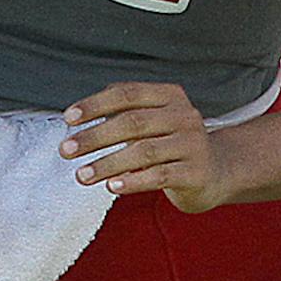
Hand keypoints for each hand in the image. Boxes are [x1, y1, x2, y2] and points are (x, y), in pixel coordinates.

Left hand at [61, 82, 237, 212]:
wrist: (215, 172)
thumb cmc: (171, 144)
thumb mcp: (153, 121)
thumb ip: (123, 112)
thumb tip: (77, 116)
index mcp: (171, 96)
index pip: (128, 94)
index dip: (96, 104)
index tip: (68, 118)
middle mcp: (185, 116)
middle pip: (133, 122)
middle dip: (95, 137)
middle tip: (66, 150)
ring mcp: (193, 144)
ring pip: (143, 152)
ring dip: (107, 164)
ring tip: (81, 175)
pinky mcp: (196, 172)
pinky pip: (160, 176)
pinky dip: (133, 181)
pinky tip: (112, 187)